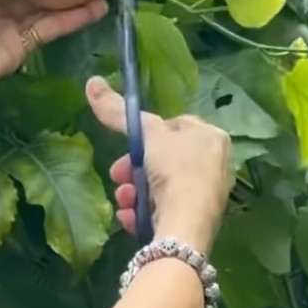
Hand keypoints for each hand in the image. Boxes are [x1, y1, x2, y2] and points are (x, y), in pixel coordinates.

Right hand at [86, 77, 232, 254]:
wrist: (186, 226)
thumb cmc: (175, 171)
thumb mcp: (146, 135)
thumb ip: (118, 111)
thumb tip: (91, 82)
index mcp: (213, 137)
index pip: (176, 126)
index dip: (148, 135)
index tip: (127, 147)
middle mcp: (216, 164)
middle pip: (165, 159)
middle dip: (135, 168)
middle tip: (117, 176)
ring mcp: (208, 194)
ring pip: (162, 187)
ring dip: (134, 192)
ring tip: (123, 200)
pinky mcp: (197, 221)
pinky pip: (166, 210)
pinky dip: (144, 212)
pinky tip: (130, 218)